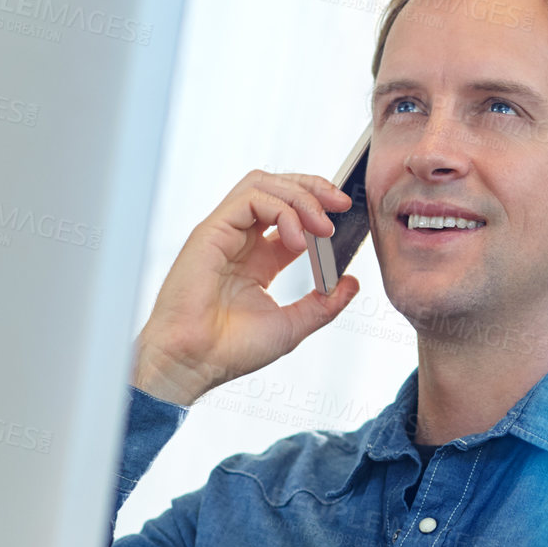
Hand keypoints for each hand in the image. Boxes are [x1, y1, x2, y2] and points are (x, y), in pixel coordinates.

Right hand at [131, 170, 361, 406]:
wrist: (195, 362)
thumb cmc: (230, 349)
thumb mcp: (292, 325)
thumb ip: (324, 303)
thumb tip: (351, 282)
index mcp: (258, 260)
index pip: (290, 214)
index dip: (318, 208)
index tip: (344, 217)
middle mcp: (241, 241)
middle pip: (277, 189)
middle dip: (313, 189)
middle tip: (340, 204)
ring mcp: (225, 233)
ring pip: (262, 185)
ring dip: (299, 196)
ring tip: (321, 226)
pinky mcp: (211, 231)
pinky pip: (249, 198)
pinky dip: (280, 209)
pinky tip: (296, 239)